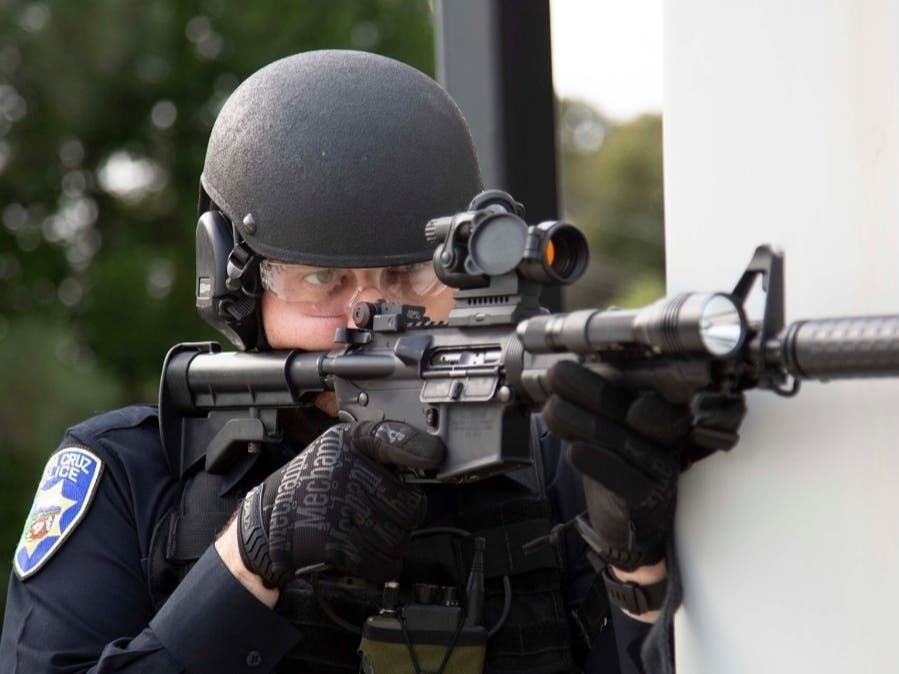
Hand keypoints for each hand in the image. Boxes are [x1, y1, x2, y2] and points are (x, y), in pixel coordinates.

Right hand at [237, 420, 443, 587]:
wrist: (268, 519)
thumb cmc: (312, 483)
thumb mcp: (339, 449)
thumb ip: (379, 448)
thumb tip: (427, 455)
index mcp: (348, 444)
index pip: (388, 439)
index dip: (415, 447)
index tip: (435, 455)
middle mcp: (344, 472)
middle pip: (410, 505)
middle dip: (404, 517)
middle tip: (385, 515)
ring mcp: (339, 508)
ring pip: (399, 538)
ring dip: (392, 543)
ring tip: (369, 532)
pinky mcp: (334, 542)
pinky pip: (382, 562)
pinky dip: (380, 565)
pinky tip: (365, 552)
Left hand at [542, 361, 745, 570]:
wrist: (629, 529)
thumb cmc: (617, 471)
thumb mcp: (605, 431)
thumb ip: (591, 407)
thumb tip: (558, 374)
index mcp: (661, 418)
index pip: (648, 390)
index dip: (614, 377)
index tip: (583, 364)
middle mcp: (665, 441)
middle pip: (629, 409)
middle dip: (589, 389)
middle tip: (558, 374)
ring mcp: (658, 471)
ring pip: (619, 441)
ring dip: (581, 422)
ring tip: (553, 408)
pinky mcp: (646, 501)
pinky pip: (623, 480)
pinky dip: (596, 463)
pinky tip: (574, 450)